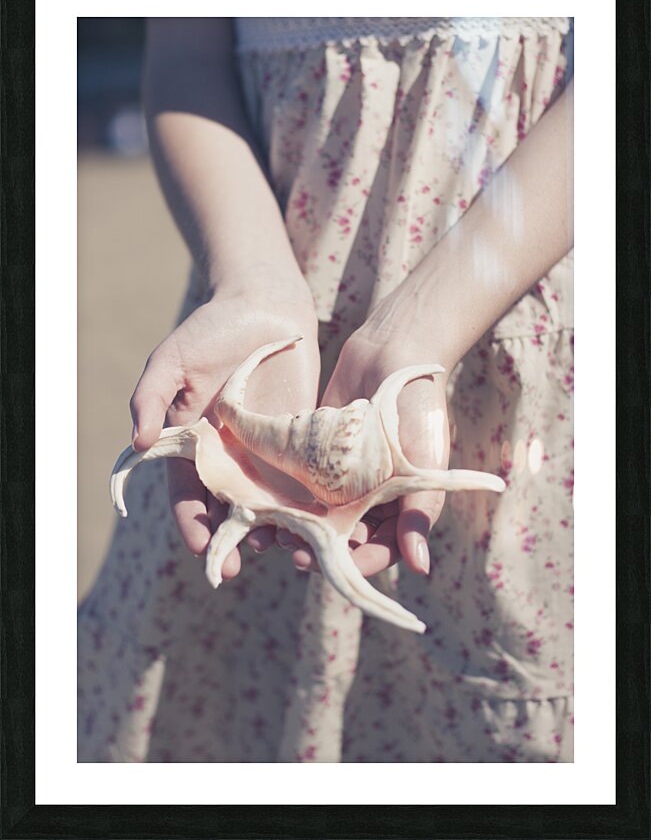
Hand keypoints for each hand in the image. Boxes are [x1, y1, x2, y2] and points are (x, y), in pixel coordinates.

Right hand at [129, 276, 319, 578]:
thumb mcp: (171, 360)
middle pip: (228, 509)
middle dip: (230, 540)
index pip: (188, 493)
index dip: (191, 522)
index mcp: (193, 443)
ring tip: (278, 549)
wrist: (266, 305)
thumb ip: (151, 398)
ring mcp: (265, 450)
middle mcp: (229, 455)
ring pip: (267, 502)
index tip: (199, 547)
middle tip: (236, 567)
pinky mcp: (299, 440)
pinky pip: (302, 478)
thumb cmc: (212, 330)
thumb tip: (138, 442)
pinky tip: (313, 520)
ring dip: (271, 528)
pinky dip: (306, 502)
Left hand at [290, 330, 450, 577]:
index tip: (323, 563)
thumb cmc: (419, 408)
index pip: (376, 551)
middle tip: (289, 548)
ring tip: (268, 531)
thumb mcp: (425, 460)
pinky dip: (277, 498)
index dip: (351, 563)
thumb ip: (419, 511)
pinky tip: (256, 500)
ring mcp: (339, 482)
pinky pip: (294, 486)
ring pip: (312, 518)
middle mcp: (367, 502)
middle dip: (313, 548)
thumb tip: (419, 568)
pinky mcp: (313, 459)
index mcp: (398, 510)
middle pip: (339, 539)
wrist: (393, 354)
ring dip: (291, 528)